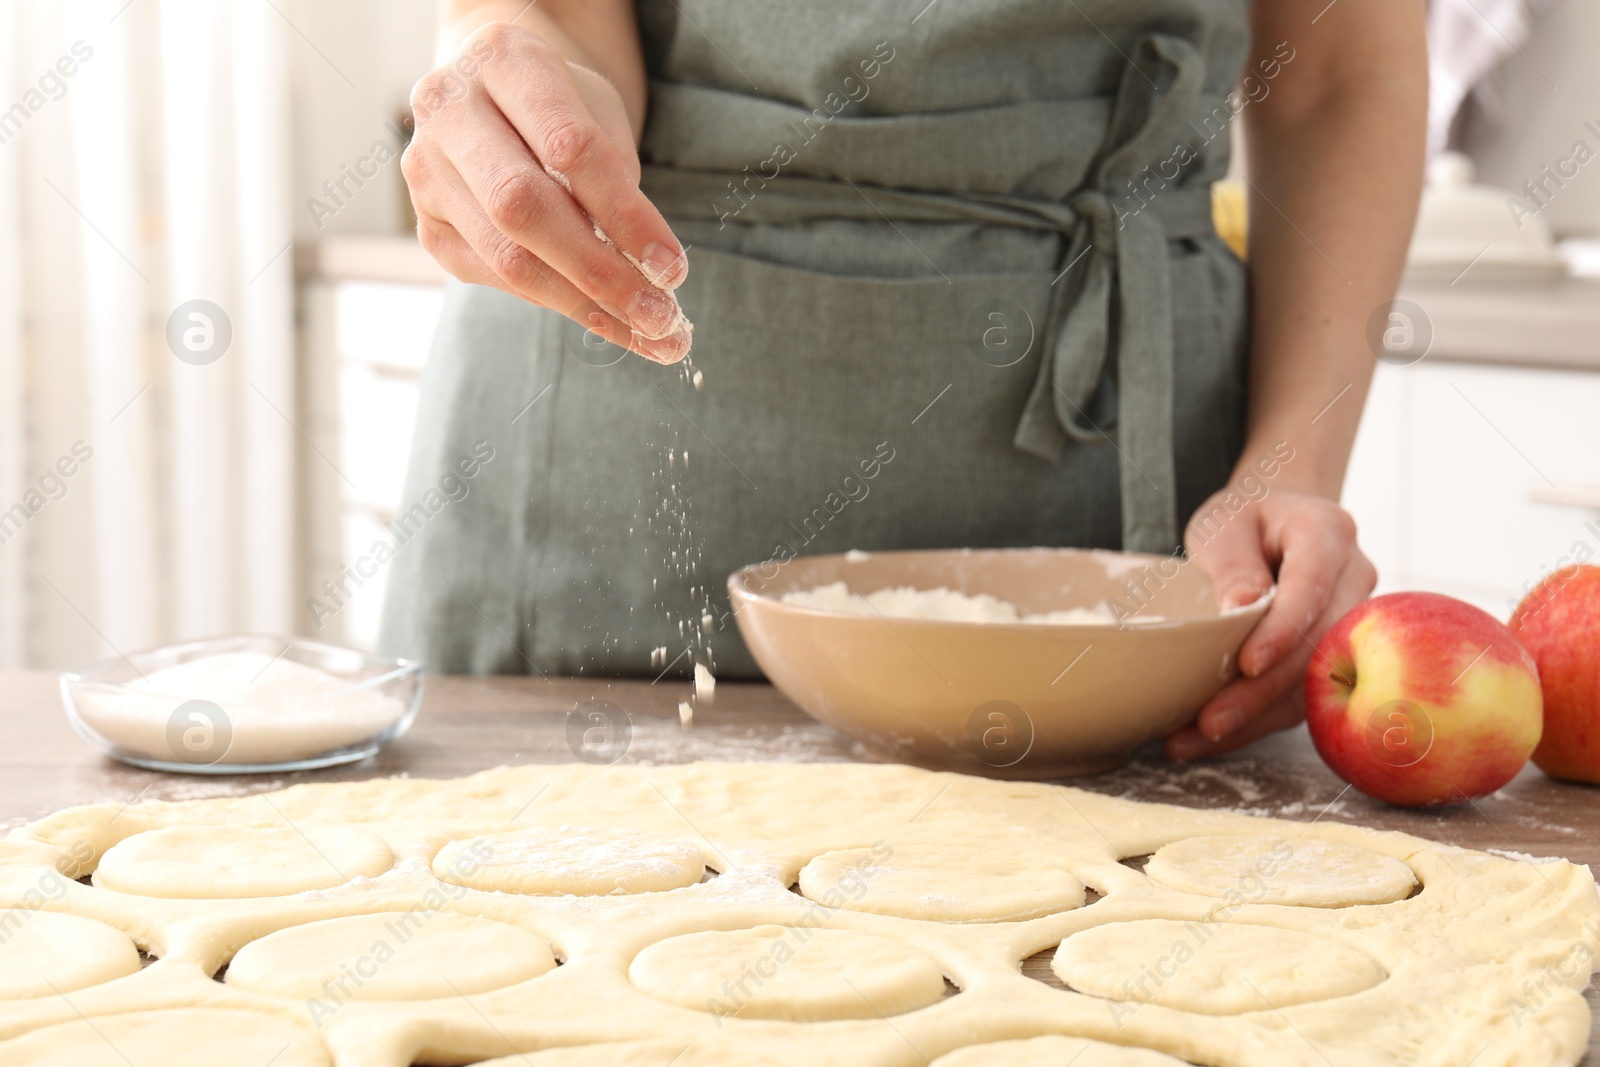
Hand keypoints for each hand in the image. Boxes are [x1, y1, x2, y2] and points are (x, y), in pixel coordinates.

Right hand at [403, 22, 691, 362]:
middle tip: (660, 317)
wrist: (498, 95)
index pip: (569, 147)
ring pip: (506, 256)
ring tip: (647, 333)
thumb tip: (644, 270)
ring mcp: (425, 170)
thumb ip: (614, 175)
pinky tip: (603, 317)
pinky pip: (494, 278)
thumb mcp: (599, 112)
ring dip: (583, 304)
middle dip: (601, 273)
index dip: (625, 214)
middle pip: (523, 208)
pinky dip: (555, 302)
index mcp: (502, 60)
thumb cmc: (562, 105)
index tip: (673, 267)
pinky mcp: (428, 225)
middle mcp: (447, 109)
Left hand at [1167, 488, 1376, 759]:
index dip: (1284, 630)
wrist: (1271, 524)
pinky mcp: (1334, 655)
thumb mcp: (1224, 524)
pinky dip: (1256, 720)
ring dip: (1256, 717)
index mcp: (1328, 531)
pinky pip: (1302, 696)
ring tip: (1195, 738)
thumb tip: (1240, 609)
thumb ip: (1233, 562)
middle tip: (1210, 720)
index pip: (1313, 585)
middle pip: (1318, 645)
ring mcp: (1351, 621)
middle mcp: (1353, 578)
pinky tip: (1208, 737)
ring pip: (1313, 681)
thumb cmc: (1244, 521)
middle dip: (1264, 690)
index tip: (1248, 664)